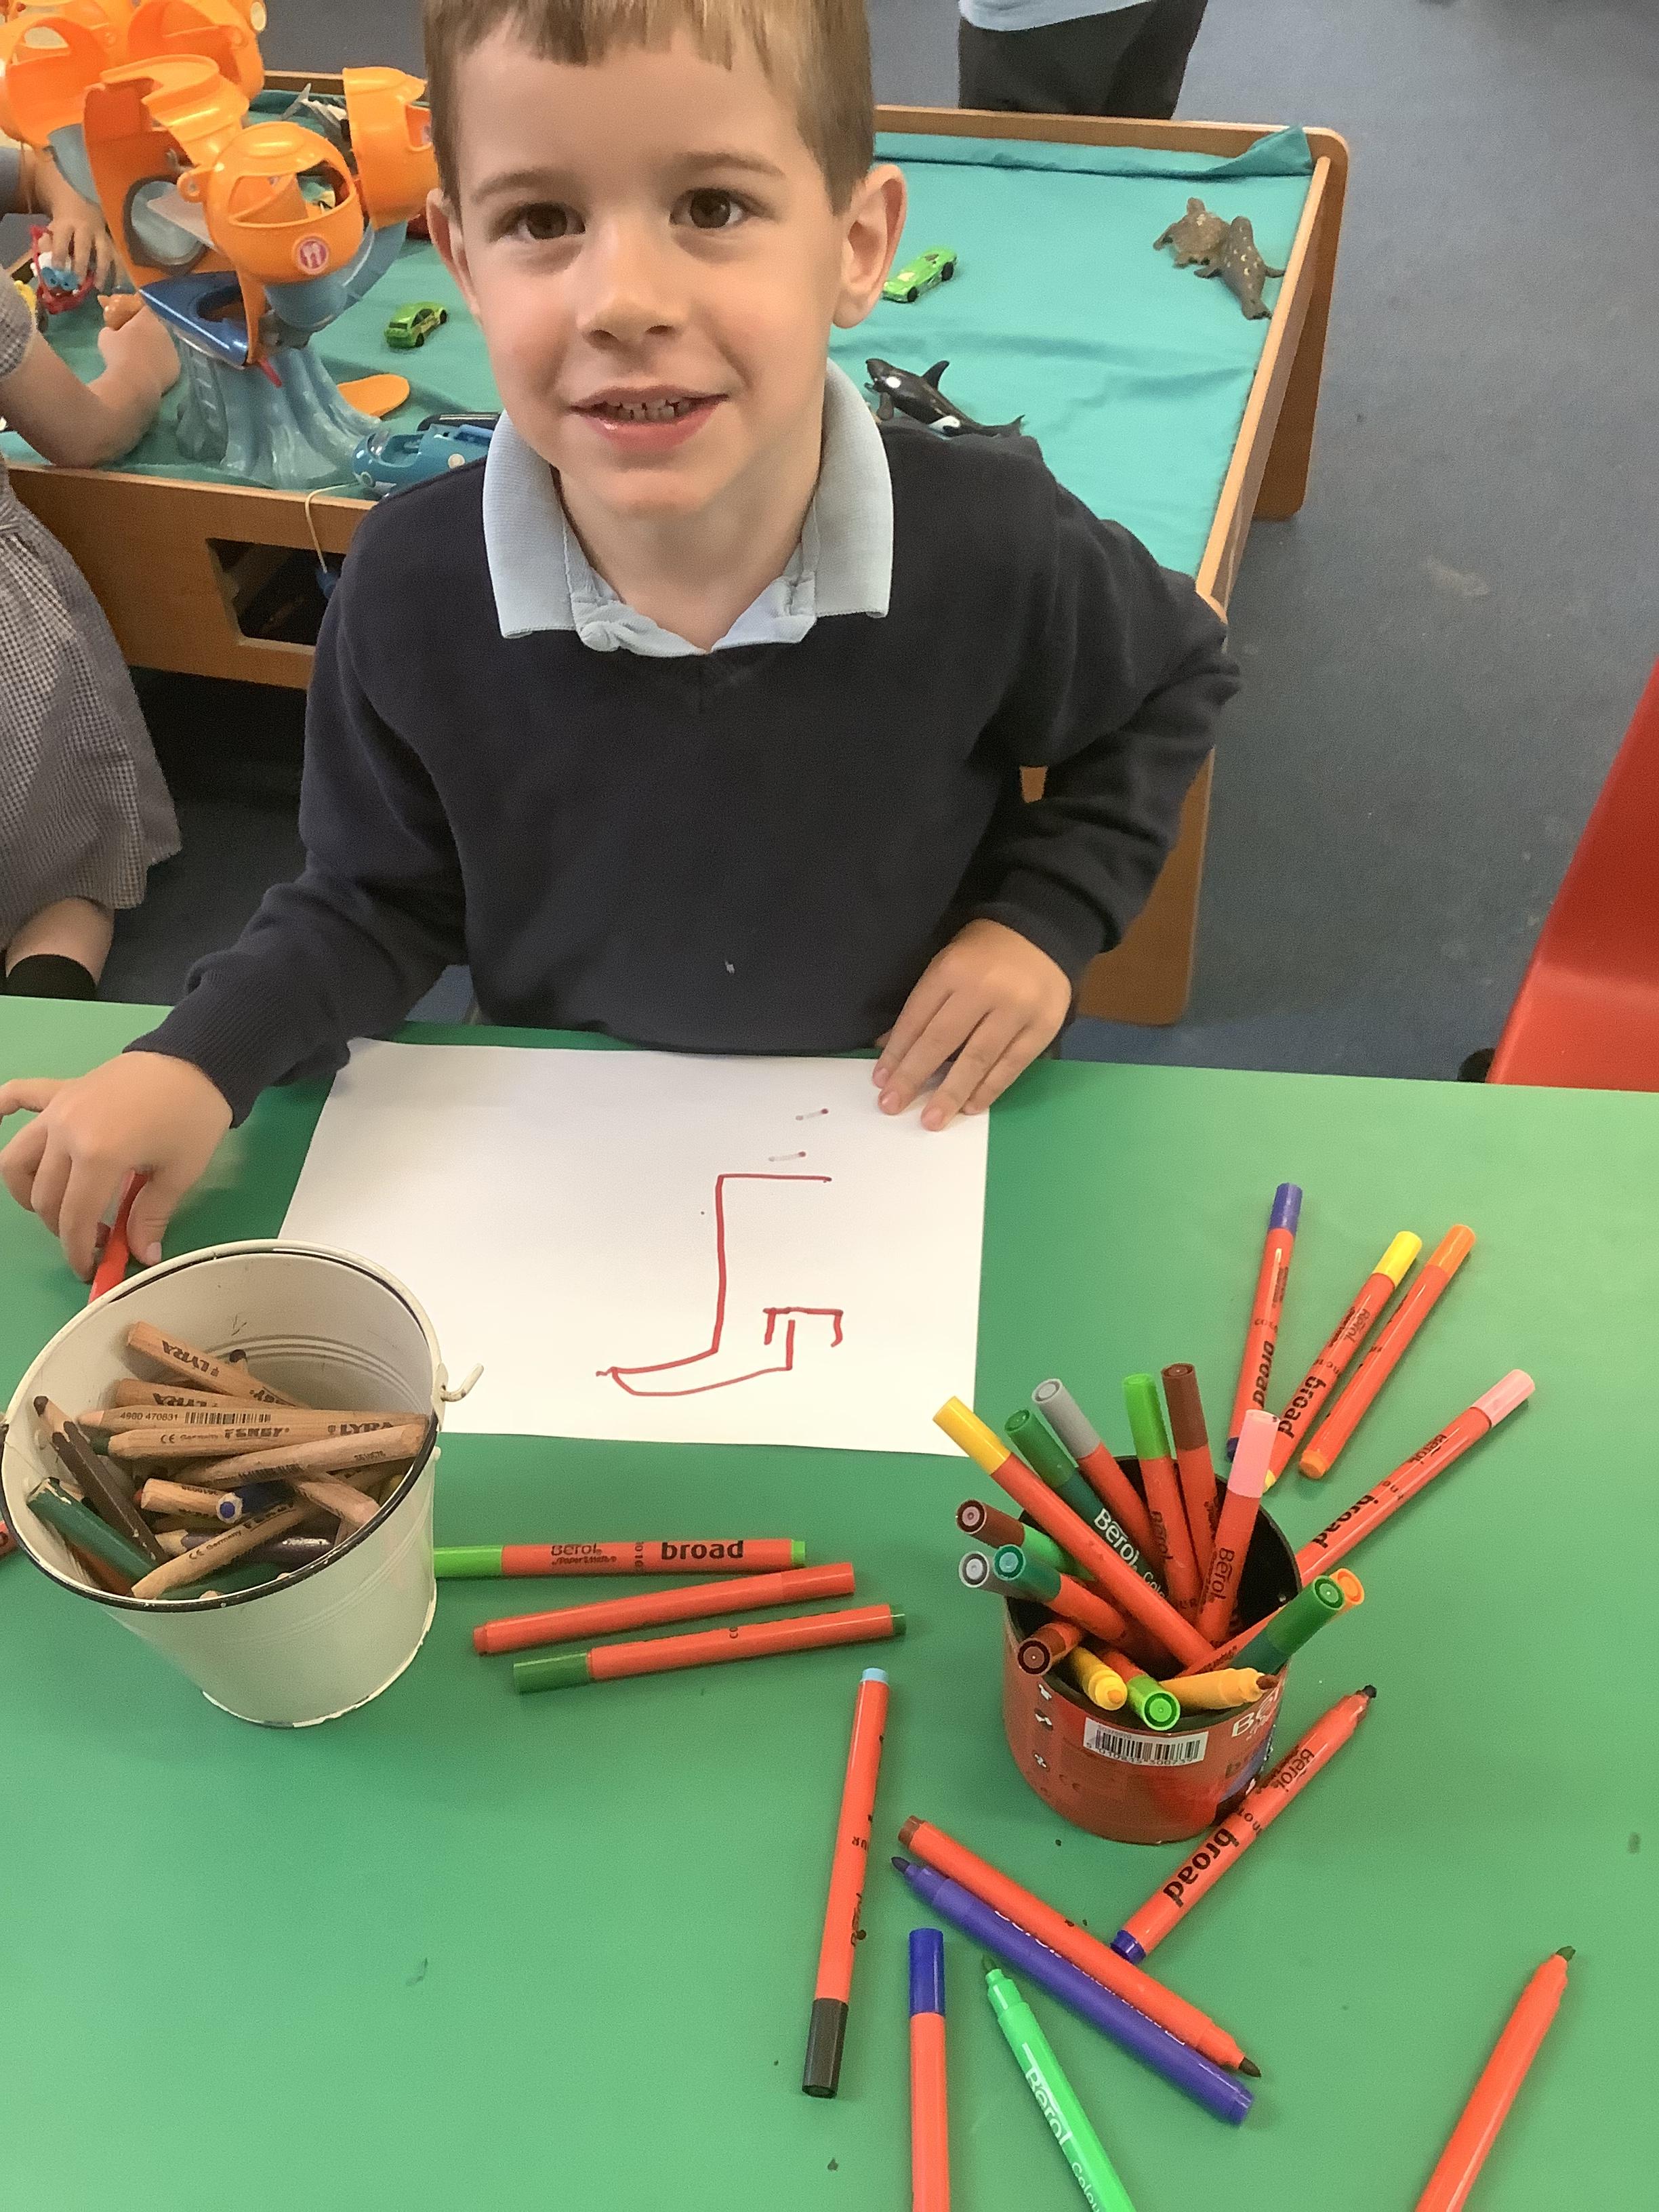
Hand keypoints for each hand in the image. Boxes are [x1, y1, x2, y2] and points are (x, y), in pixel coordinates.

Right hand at [0, 1054, 231, 1279]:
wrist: (198, 1059)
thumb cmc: (194, 1116)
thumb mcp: (180, 1172)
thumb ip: (152, 1215)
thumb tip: (143, 1255)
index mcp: (97, 1156)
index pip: (74, 1217)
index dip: (78, 1250)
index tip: (90, 1268)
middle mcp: (65, 1133)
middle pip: (44, 1196)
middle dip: (63, 1228)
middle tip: (96, 1238)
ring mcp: (58, 1109)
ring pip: (18, 1159)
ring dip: (28, 1191)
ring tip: (57, 1205)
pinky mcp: (61, 1089)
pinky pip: (18, 1095)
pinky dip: (1, 1109)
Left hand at [43, 191, 114, 291]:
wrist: (79, 203)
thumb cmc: (63, 222)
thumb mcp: (51, 227)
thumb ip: (48, 243)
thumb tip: (46, 263)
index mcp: (67, 223)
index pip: (62, 238)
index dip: (60, 252)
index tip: (58, 268)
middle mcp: (86, 228)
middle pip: (84, 246)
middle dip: (81, 263)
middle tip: (78, 281)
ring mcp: (101, 235)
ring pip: (104, 252)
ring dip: (102, 270)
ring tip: (99, 286)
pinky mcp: (112, 241)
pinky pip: (117, 256)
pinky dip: (118, 270)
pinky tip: (117, 284)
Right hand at [96, 302, 179, 398]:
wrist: (134, 382)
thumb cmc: (117, 355)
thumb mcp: (105, 336)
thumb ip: (111, 329)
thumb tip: (113, 330)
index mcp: (146, 318)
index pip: (144, 310)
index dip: (137, 316)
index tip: (130, 322)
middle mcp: (163, 330)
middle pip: (156, 327)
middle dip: (148, 332)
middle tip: (137, 341)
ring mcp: (173, 349)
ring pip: (164, 344)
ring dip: (156, 348)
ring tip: (145, 358)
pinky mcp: (177, 367)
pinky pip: (169, 361)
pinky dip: (162, 364)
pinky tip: (153, 371)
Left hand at [874, 919, 1070, 1130]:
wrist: (1044, 934)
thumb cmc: (985, 952)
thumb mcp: (946, 964)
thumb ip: (923, 1005)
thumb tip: (890, 1049)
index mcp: (954, 970)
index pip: (918, 1017)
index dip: (897, 1052)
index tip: (881, 1081)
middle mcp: (984, 990)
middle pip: (942, 1041)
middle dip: (914, 1077)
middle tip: (892, 1106)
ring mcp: (1017, 1010)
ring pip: (977, 1059)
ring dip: (951, 1093)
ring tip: (931, 1119)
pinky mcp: (1043, 1027)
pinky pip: (1011, 1065)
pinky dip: (989, 1089)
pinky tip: (970, 1106)